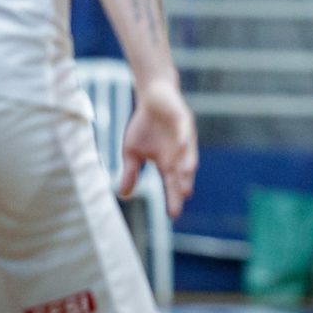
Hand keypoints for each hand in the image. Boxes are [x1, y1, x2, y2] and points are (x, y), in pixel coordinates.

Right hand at [120, 79, 197, 218]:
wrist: (152, 97)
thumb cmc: (144, 126)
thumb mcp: (132, 152)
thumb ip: (131, 172)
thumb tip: (124, 196)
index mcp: (167, 162)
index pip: (171, 184)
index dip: (172, 197)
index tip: (172, 215)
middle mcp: (179, 153)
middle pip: (181, 173)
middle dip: (181, 185)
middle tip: (181, 199)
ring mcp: (183, 136)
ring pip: (187, 153)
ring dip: (186, 165)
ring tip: (186, 178)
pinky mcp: (184, 120)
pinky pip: (185, 130)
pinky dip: (184, 137)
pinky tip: (183, 144)